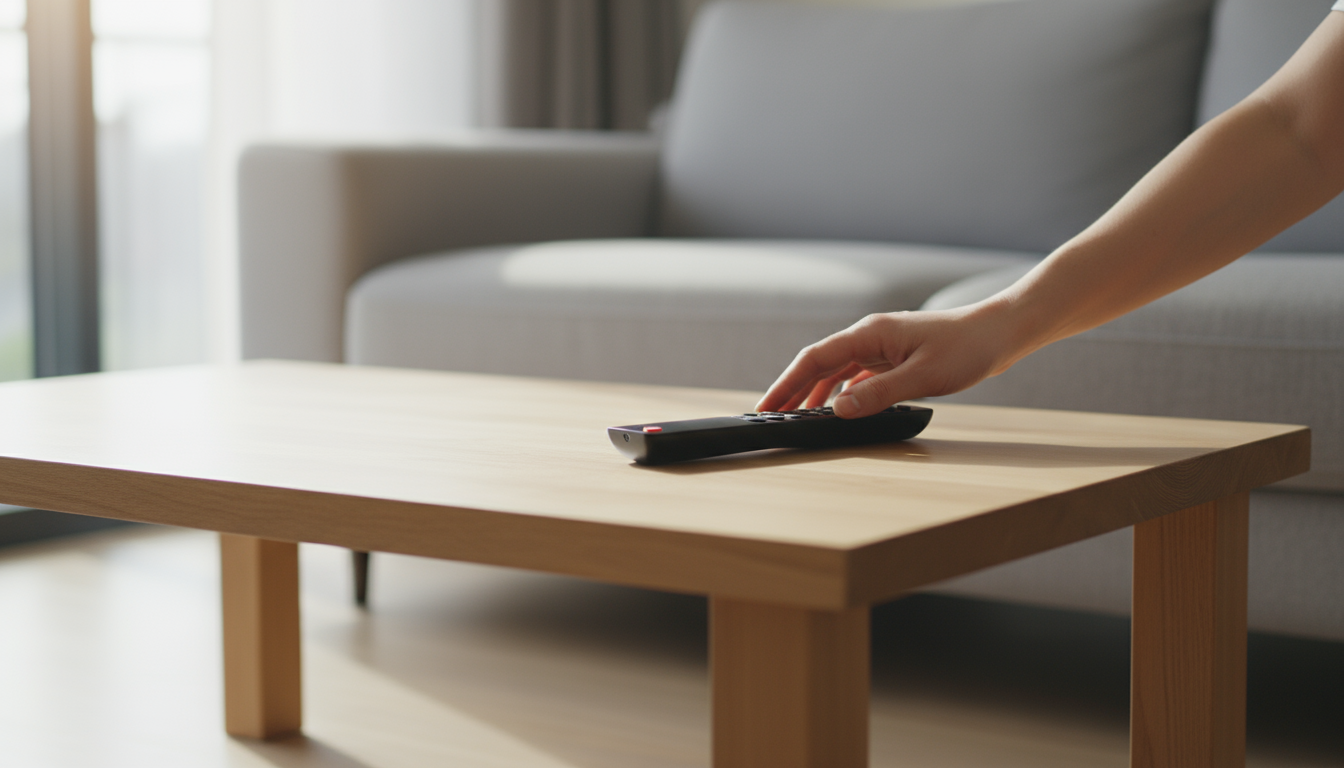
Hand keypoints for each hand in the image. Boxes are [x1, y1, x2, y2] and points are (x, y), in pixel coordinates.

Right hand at [755, 304, 1021, 417]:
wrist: (1000, 332)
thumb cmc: (967, 347)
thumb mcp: (923, 376)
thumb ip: (878, 394)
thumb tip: (839, 410)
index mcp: (869, 334)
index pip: (815, 359)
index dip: (787, 383)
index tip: (767, 405)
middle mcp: (870, 337)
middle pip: (819, 364)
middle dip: (792, 390)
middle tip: (770, 415)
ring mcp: (882, 347)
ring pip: (836, 371)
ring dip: (815, 393)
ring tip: (797, 418)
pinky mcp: (894, 358)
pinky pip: (857, 376)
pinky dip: (841, 393)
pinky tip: (837, 410)